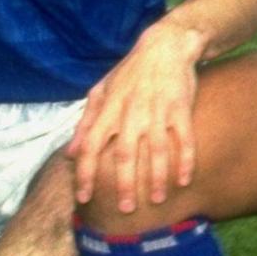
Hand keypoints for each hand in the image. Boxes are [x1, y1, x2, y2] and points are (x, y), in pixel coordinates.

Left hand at [67, 22, 206, 214]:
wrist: (164, 46)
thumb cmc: (129, 73)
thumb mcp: (100, 91)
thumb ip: (86, 122)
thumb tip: (71, 154)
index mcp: (108, 110)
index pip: (91, 145)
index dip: (85, 172)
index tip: (83, 197)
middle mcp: (131, 113)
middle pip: (125, 153)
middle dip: (124, 183)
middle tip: (126, 209)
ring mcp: (157, 111)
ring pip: (157, 150)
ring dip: (157, 176)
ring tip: (156, 200)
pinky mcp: (180, 108)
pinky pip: (184, 138)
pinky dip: (185, 160)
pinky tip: (184, 180)